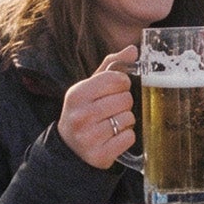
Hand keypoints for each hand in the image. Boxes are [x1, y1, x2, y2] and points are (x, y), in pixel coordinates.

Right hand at [57, 47, 137, 167]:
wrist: (70, 147)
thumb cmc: (84, 111)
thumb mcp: (90, 86)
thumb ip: (111, 66)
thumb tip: (133, 49)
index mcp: (77, 93)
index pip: (116, 79)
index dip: (122, 83)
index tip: (114, 90)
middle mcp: (81, 115)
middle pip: (125, 99)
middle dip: (123, 103)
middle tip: (111, 110)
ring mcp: (89, 137)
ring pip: (128, 118)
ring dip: (125, 121)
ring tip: (111, 123)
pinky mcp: (99, 154)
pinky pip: (129, 138)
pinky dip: (126, 137)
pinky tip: (113, 137)